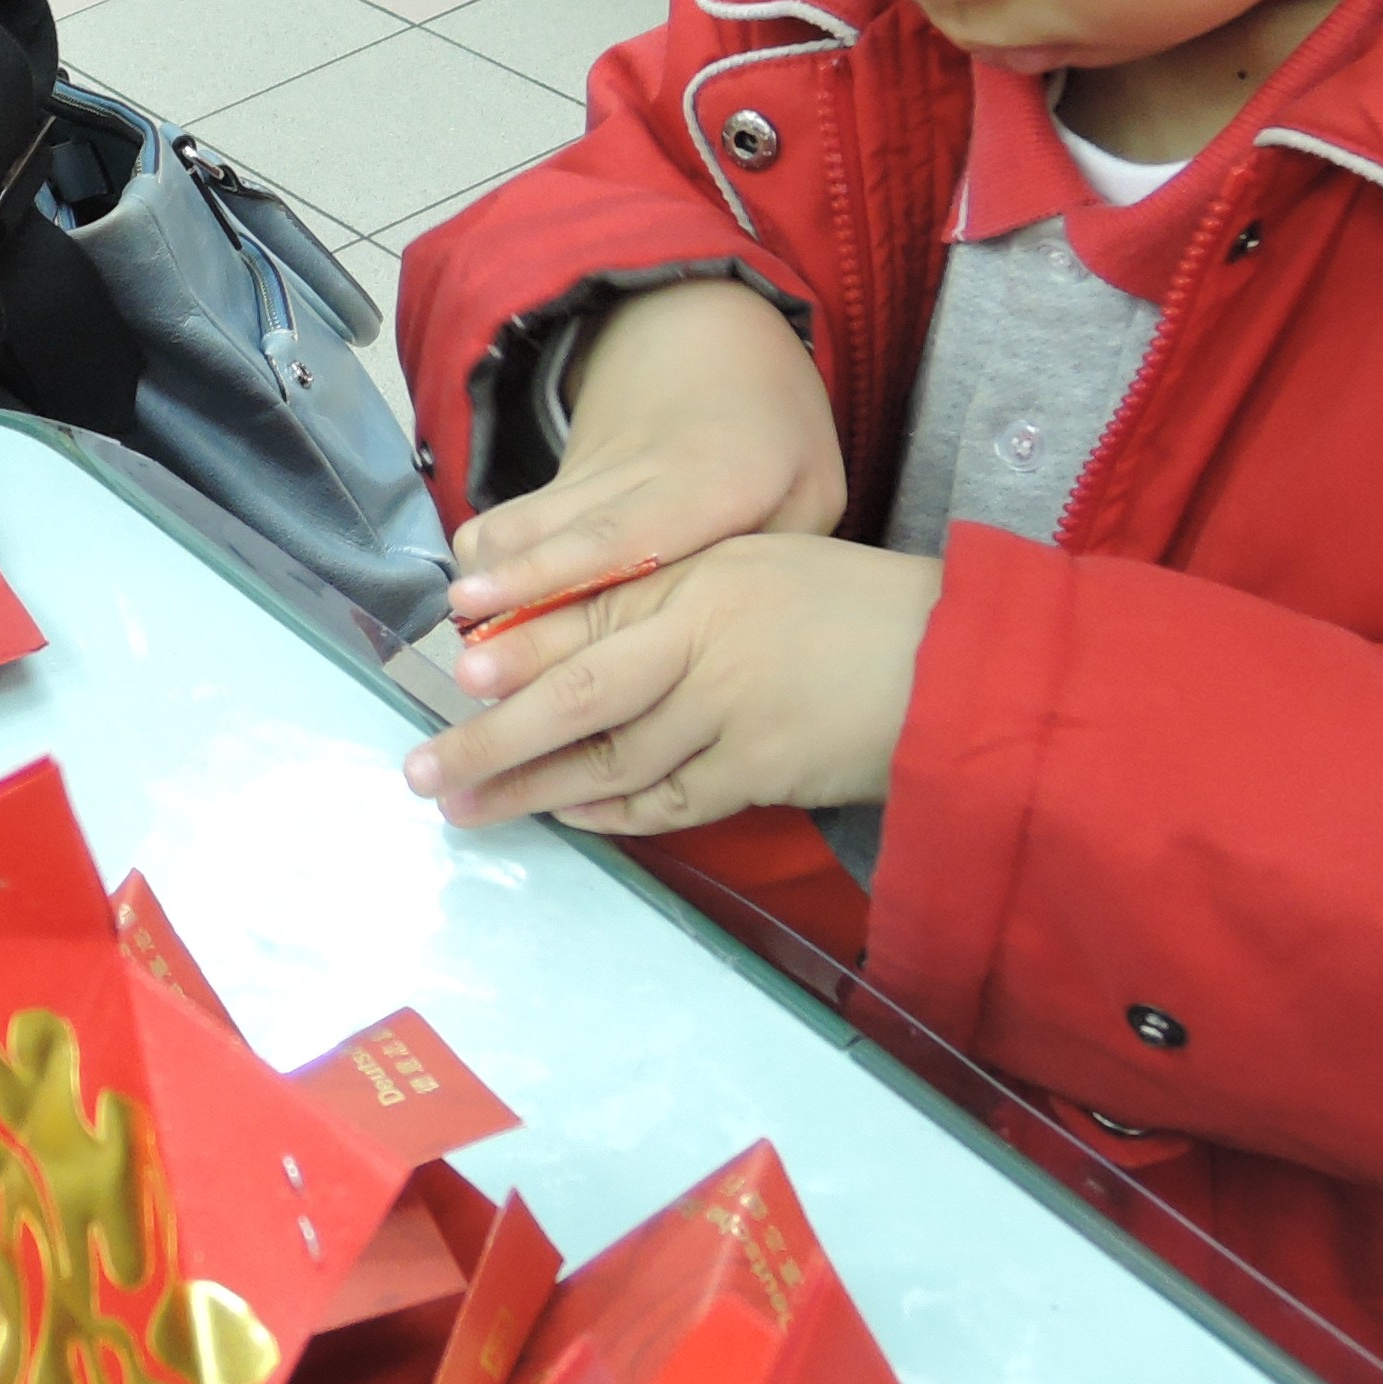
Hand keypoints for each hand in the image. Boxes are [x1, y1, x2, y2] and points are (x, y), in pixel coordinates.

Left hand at [405, 534, 943, 831]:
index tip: (448, 668)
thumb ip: (674, 593)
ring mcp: (733, 710)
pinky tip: (566, 815)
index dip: (513, 643)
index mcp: (700, 576)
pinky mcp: (761, 770)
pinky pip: (667, 801)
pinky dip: (612, 813)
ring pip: (611, 759)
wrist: (959, 664)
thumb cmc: (856, 609)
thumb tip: (575, 632)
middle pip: (576, 690)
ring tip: (469, 805)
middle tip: (424, 769)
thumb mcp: (759, 568)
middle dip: (491, 734)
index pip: (586, 611)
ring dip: (534, 787)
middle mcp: (707, 639)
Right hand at [444, 276, 845, 629]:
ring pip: (516, 519)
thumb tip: (731, 639)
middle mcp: (638, 473)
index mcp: (711, 480)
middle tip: (462, 640)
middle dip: (506, 586)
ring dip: (484, 575)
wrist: (709, 325)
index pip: (623, 533)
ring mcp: (591, 468)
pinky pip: (514, 521)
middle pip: (554, 530)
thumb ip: (775, 564)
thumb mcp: (815, 488)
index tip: (500, 603)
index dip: (557, 571)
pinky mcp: (564, 474)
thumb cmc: (775, 424)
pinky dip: (492, 565)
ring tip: (465, 638)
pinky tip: (484, 612)